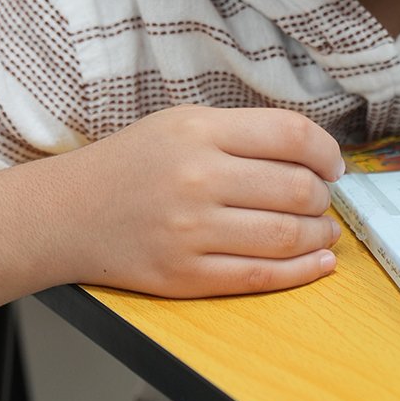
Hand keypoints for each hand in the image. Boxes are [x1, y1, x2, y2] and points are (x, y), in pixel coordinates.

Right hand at [42, 105, 344, 296]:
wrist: (67, 214)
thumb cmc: (131, 165)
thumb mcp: (180, 124)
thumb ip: (242, 134)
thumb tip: (314, 157)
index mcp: (198, 131)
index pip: (291, 135)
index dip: (327, 152)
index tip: (332, 166)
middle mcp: (197, 179)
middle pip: (297, 189)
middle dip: (323, 198)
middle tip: (322, 200)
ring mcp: (191, 232)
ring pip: (287, 236)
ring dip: (321, 235)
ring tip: (324, 231)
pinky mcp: (185, 276)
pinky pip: (262, 276)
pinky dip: (303, 271)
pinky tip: (319, 261)